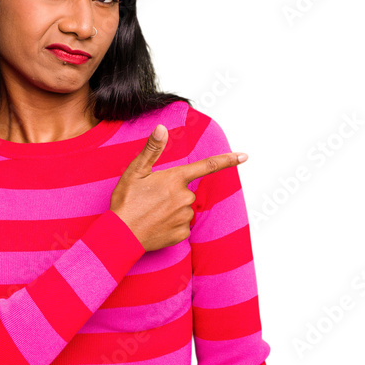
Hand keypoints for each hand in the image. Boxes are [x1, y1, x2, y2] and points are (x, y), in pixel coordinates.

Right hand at [110, 124, 246, 251]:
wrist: (121, 235)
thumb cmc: (126, 202)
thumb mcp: (135, 172)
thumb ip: (152, 150)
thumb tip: (161, 128)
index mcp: (175, 179)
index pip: (207, 166)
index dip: (227, 160)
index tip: (244, 156)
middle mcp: (184, 198)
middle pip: (186, 192)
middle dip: (173, 194)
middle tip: (151, 200)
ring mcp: (184, 217)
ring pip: (184, 209)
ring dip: (172, 210)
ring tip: (151, 213)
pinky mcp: (181, 235)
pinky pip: (181, 226)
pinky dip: (171, 225)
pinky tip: (156, 225)